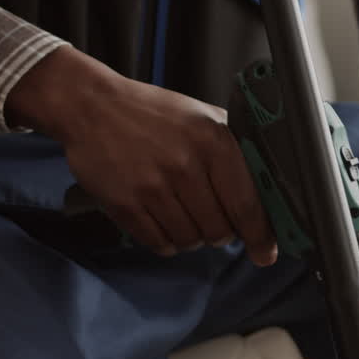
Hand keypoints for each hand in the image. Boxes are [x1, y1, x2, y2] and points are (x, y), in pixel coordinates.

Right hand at [6, 47, 276, 264]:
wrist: (91, 105)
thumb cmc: (152, 113)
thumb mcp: (202, 117)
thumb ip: (235, 149)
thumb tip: (268, 190)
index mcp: (212, 142)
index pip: (247, 205)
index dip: (260, 236)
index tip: (265, 253)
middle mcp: (184, 165)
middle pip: (219, 231)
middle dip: (220, 232)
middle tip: (212, 219)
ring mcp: (151, 186)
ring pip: (189, 240)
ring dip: (191, 236)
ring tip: (181, 211)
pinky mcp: (123, 204)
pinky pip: (158, 243)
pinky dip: (165, 240)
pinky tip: (161, 218)